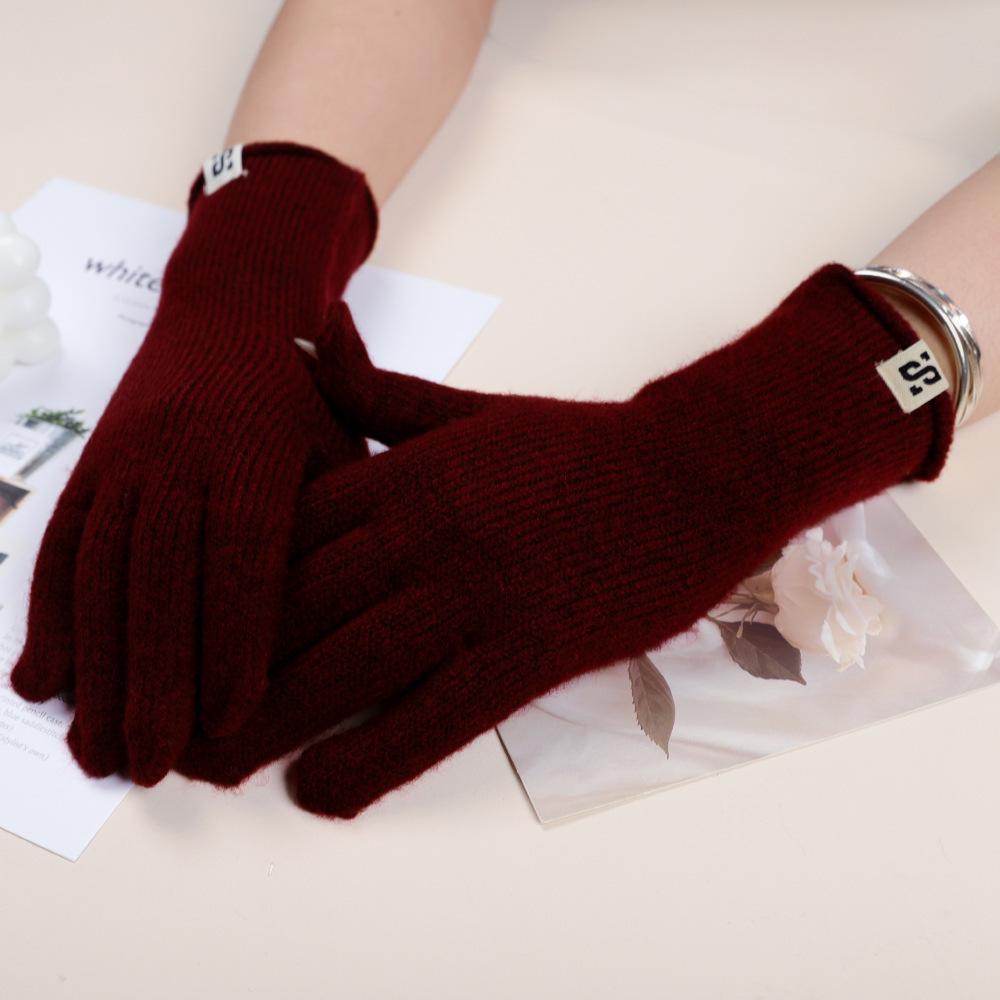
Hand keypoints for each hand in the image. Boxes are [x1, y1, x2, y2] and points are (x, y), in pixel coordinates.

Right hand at [10, 143, 375, 785]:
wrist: (234, 307)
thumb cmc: (305, 396)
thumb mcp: (343, 443)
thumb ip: (339, 520)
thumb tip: (341, 622)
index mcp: (260, 457)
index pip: (244, 561)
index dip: (234, 642)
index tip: (231, 720)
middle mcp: (184, 459)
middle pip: (161, 581)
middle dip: (153, 680)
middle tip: (151, 766)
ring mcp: (127, 461)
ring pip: (101, 574)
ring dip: (94, 668)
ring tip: (94, 749)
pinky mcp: (90, 465)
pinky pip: (59, 546)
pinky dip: (47, 617)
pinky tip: (40, 681)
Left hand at [177, 264, 954, 814]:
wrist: (694, 471)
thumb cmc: (580, 444)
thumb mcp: (473, 410)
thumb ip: (384, 400)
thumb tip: (315, 358)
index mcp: (406, 473)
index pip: (284, 537)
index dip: (222, 594)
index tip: (183, 636)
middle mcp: (425, 534)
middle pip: (294, 612)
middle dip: (222, 675)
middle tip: (175, 723)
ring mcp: (475, 596)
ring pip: (344, 670)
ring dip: (269, 730)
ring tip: (217, 768)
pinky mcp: (528, 654)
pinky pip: (430, 722)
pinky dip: (367, 765)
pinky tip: (323, 794)